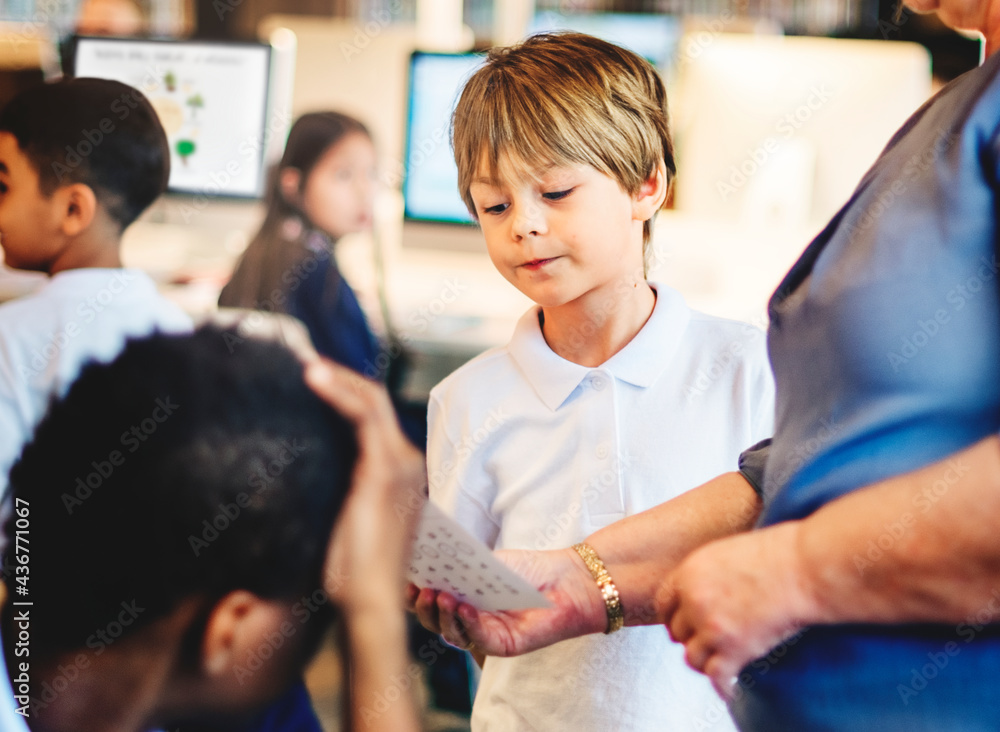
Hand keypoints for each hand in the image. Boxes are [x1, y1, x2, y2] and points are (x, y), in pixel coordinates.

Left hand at [304, 359, 426, 612]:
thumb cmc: (351, 573)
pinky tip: (312, 379)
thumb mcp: (343, 518)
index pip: (374, 417)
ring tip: (304, 364)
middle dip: (341, 377)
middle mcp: (407, 462)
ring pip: (371, 400)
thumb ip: (337, 486)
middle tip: (303, 362)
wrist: (368, 601)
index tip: (312, 379)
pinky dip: (338, 392)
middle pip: (375, 401)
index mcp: (399, 473)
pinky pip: (363, 416)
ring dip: (337, 377)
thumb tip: (304, 463)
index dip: (345, 392)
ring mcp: (400, 464)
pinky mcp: (385, 470)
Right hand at [406, 548, 606, 655]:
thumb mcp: (487, 561)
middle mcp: (467, 620)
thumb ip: (460, 565)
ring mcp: (484, 635)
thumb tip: (428, 557)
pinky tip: (465, 607)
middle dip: (424, 605)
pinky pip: (479, 639)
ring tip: (441, 594)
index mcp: (459, 599)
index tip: (404, 577)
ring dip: (443, 614)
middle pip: (434, 621)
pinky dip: (469, 623)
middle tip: (421, 587)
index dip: (412, 593)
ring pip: (452, 633)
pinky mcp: (503, 646)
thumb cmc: (527, 569)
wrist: (567, 579)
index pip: (428, 601)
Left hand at [663, 521, 819, 696]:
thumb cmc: (774, 555)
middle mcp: (694, 601)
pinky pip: (717, 677)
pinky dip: (722, 687)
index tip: (683, 625)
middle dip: (690, 638)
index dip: (673, 617)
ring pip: (692, 658)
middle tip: (705, 644)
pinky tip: (730, 691)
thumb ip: (706, 576)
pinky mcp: (735, 650)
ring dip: (704, 662)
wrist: (803, 568)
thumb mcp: (725, 554)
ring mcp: (713, 627)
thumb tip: (700, 595)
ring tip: (717, 664)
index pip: (663, 604)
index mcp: (688, 574)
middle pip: (677, 632)